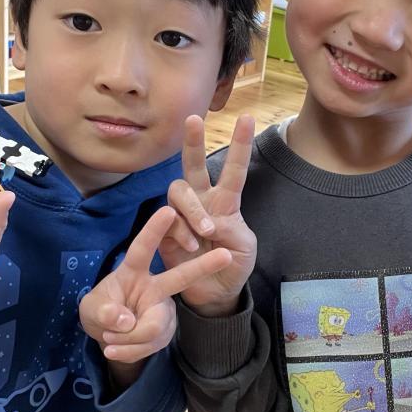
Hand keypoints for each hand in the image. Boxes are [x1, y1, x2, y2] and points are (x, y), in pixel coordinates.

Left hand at [80, 206, 232, 371]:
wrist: (108, 336)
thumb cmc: (99, 311)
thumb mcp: (91, 311)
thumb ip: (103, 312)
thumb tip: (125, 320)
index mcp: (132, 271)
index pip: (143, 248)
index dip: (154, 230)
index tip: (168, 210)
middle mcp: (153, 286)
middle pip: (180, 276)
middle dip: (204, 266)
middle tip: (227, 255)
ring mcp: (162, 309)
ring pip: (156, 326)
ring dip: (129, 340)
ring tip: (109, 342)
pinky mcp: (165, 330)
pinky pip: (152, 344)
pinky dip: (130, 352)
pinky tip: (117, 349)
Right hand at [160, 115, 256, 316]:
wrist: (214, 293)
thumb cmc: (231, 264)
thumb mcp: (244, 247)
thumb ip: (233, 230)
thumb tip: (211, 221)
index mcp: (226, 202)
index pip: (234, 170)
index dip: (240, 145)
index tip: (247, 117)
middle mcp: (202, 201)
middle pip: (194, 166)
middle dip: (193, 142)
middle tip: (194, 120)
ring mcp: (181, 215)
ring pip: (178, 191)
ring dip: (192, 208)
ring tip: (206, 230)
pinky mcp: (165, 231)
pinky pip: (167, 220)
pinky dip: (180, 232)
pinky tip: (190, 247)